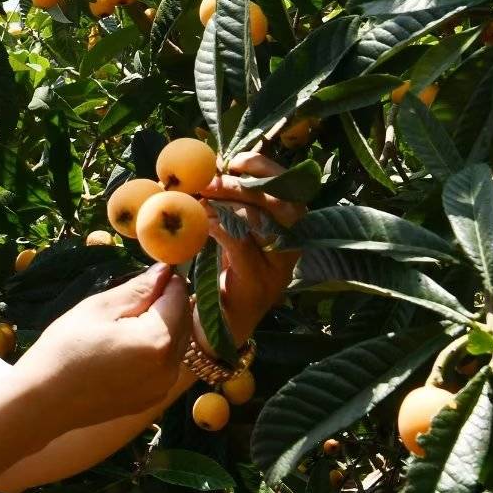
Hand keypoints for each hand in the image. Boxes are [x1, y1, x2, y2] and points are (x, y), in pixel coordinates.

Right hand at [13, 263, 193, 426]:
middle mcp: (169, 366)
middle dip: (167, 303)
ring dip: (163, 326)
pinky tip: (125, 349)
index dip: (166, 280)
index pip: (179, 295)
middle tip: (131, 300)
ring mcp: (163, 387)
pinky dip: (156, 349)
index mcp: (157, 339)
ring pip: (177, 342)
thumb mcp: (99, 309)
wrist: (44, 402)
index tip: (145, 277)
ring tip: (125, 325)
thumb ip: (138, 289)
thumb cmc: (65, 348)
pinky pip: (165, 364)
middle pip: (184, 320)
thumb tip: (165, 270)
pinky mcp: (153, 399)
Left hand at [193, 150, 304, 345]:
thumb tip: (213, 167)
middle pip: (284, 203)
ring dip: (228, 203)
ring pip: (264, 221)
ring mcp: (277, 269)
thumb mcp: (232, 239)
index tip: (234, 160)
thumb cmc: (221, 280)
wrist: (215, 332)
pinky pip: (241, 245)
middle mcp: (291, 249)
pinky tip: (202, 222)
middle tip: (212, 179)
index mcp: (290, 232)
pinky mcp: (256, 284)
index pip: (290, 190)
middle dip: (246, 184)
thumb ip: (231, 207)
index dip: (265, 168)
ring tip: (201, 198)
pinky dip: (220, 227)